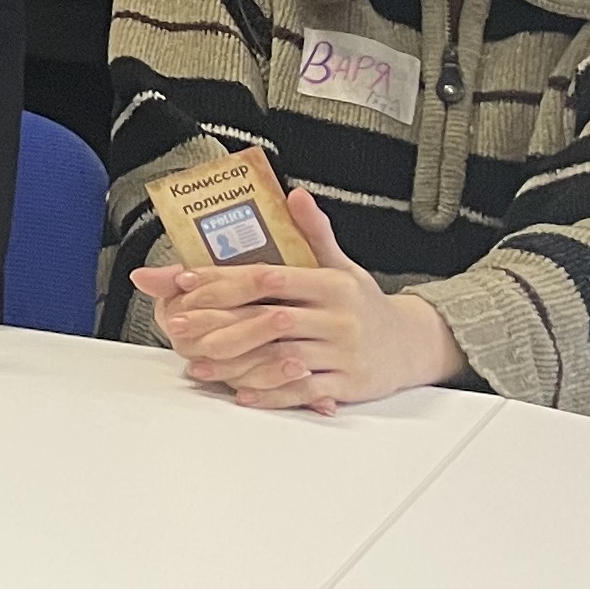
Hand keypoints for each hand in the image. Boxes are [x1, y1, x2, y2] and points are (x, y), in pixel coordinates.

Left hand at [137, 188, 460, 412]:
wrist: (410, 344)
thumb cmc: (362, 303)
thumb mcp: (342, 265)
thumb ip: (313, 233)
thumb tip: (294, 195)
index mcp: (331, 285)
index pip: (269, 278)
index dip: (225, 279)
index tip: (186, 280)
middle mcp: (338, 318)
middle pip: (268, 320)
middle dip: (218, 322)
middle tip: (178, 323)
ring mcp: (342, 353)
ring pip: (280, 357)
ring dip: (235, 362)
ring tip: (197, 361)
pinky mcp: (346, 384)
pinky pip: (302, 390)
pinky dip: (270, 393)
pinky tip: (240, 393)